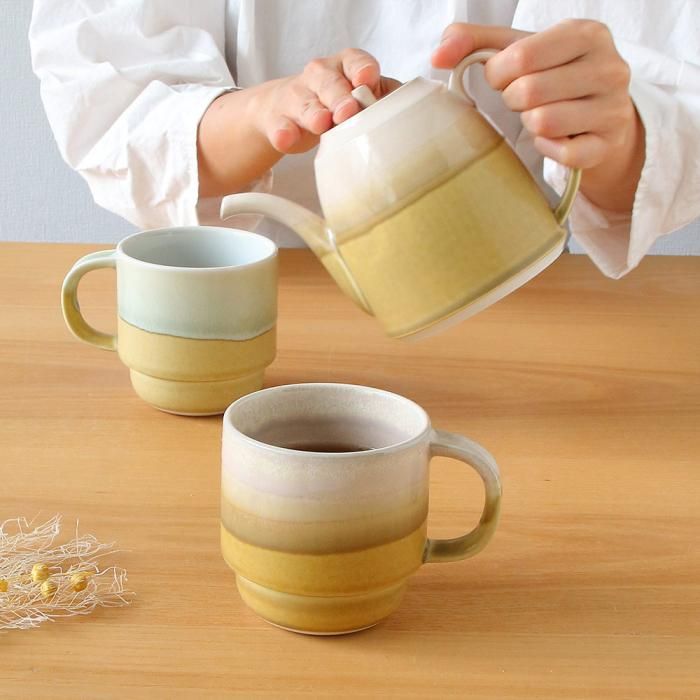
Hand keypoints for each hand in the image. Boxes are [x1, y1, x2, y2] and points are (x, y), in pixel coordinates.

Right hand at [259, 49, 399, 153]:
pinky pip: (280, 126)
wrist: (285, 110)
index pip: (355, 61)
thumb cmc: (334, 102)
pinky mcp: (278, 121)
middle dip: (339, 97)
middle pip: (330, 84)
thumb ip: (381, 99)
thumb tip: (411, 113)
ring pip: (305, 104)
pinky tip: (284, 138)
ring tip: (320, 123)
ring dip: (313, 114)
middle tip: (348, 112)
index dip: (362, 70)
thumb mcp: (358, 96)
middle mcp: (320, 76)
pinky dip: (282, 133)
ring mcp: (297, 97)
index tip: (367, 80)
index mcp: (345, 66)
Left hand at [432, 21, 644, 210]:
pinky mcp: (607, 144)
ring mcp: (612, 108)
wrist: (603, 119)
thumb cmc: (554, 78)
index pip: (521, 56)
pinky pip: (563, 153)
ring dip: (530, 125)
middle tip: (522, 101)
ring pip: (545, 122)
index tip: (503, 79)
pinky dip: (548, 149)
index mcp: (585, 34)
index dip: (498, 74)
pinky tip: (552, 139)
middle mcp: (608, 66)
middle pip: (529, 91)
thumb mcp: (521, 51)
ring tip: (538, 116)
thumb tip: (438, 54)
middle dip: (513, 100)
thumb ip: (475, 42)